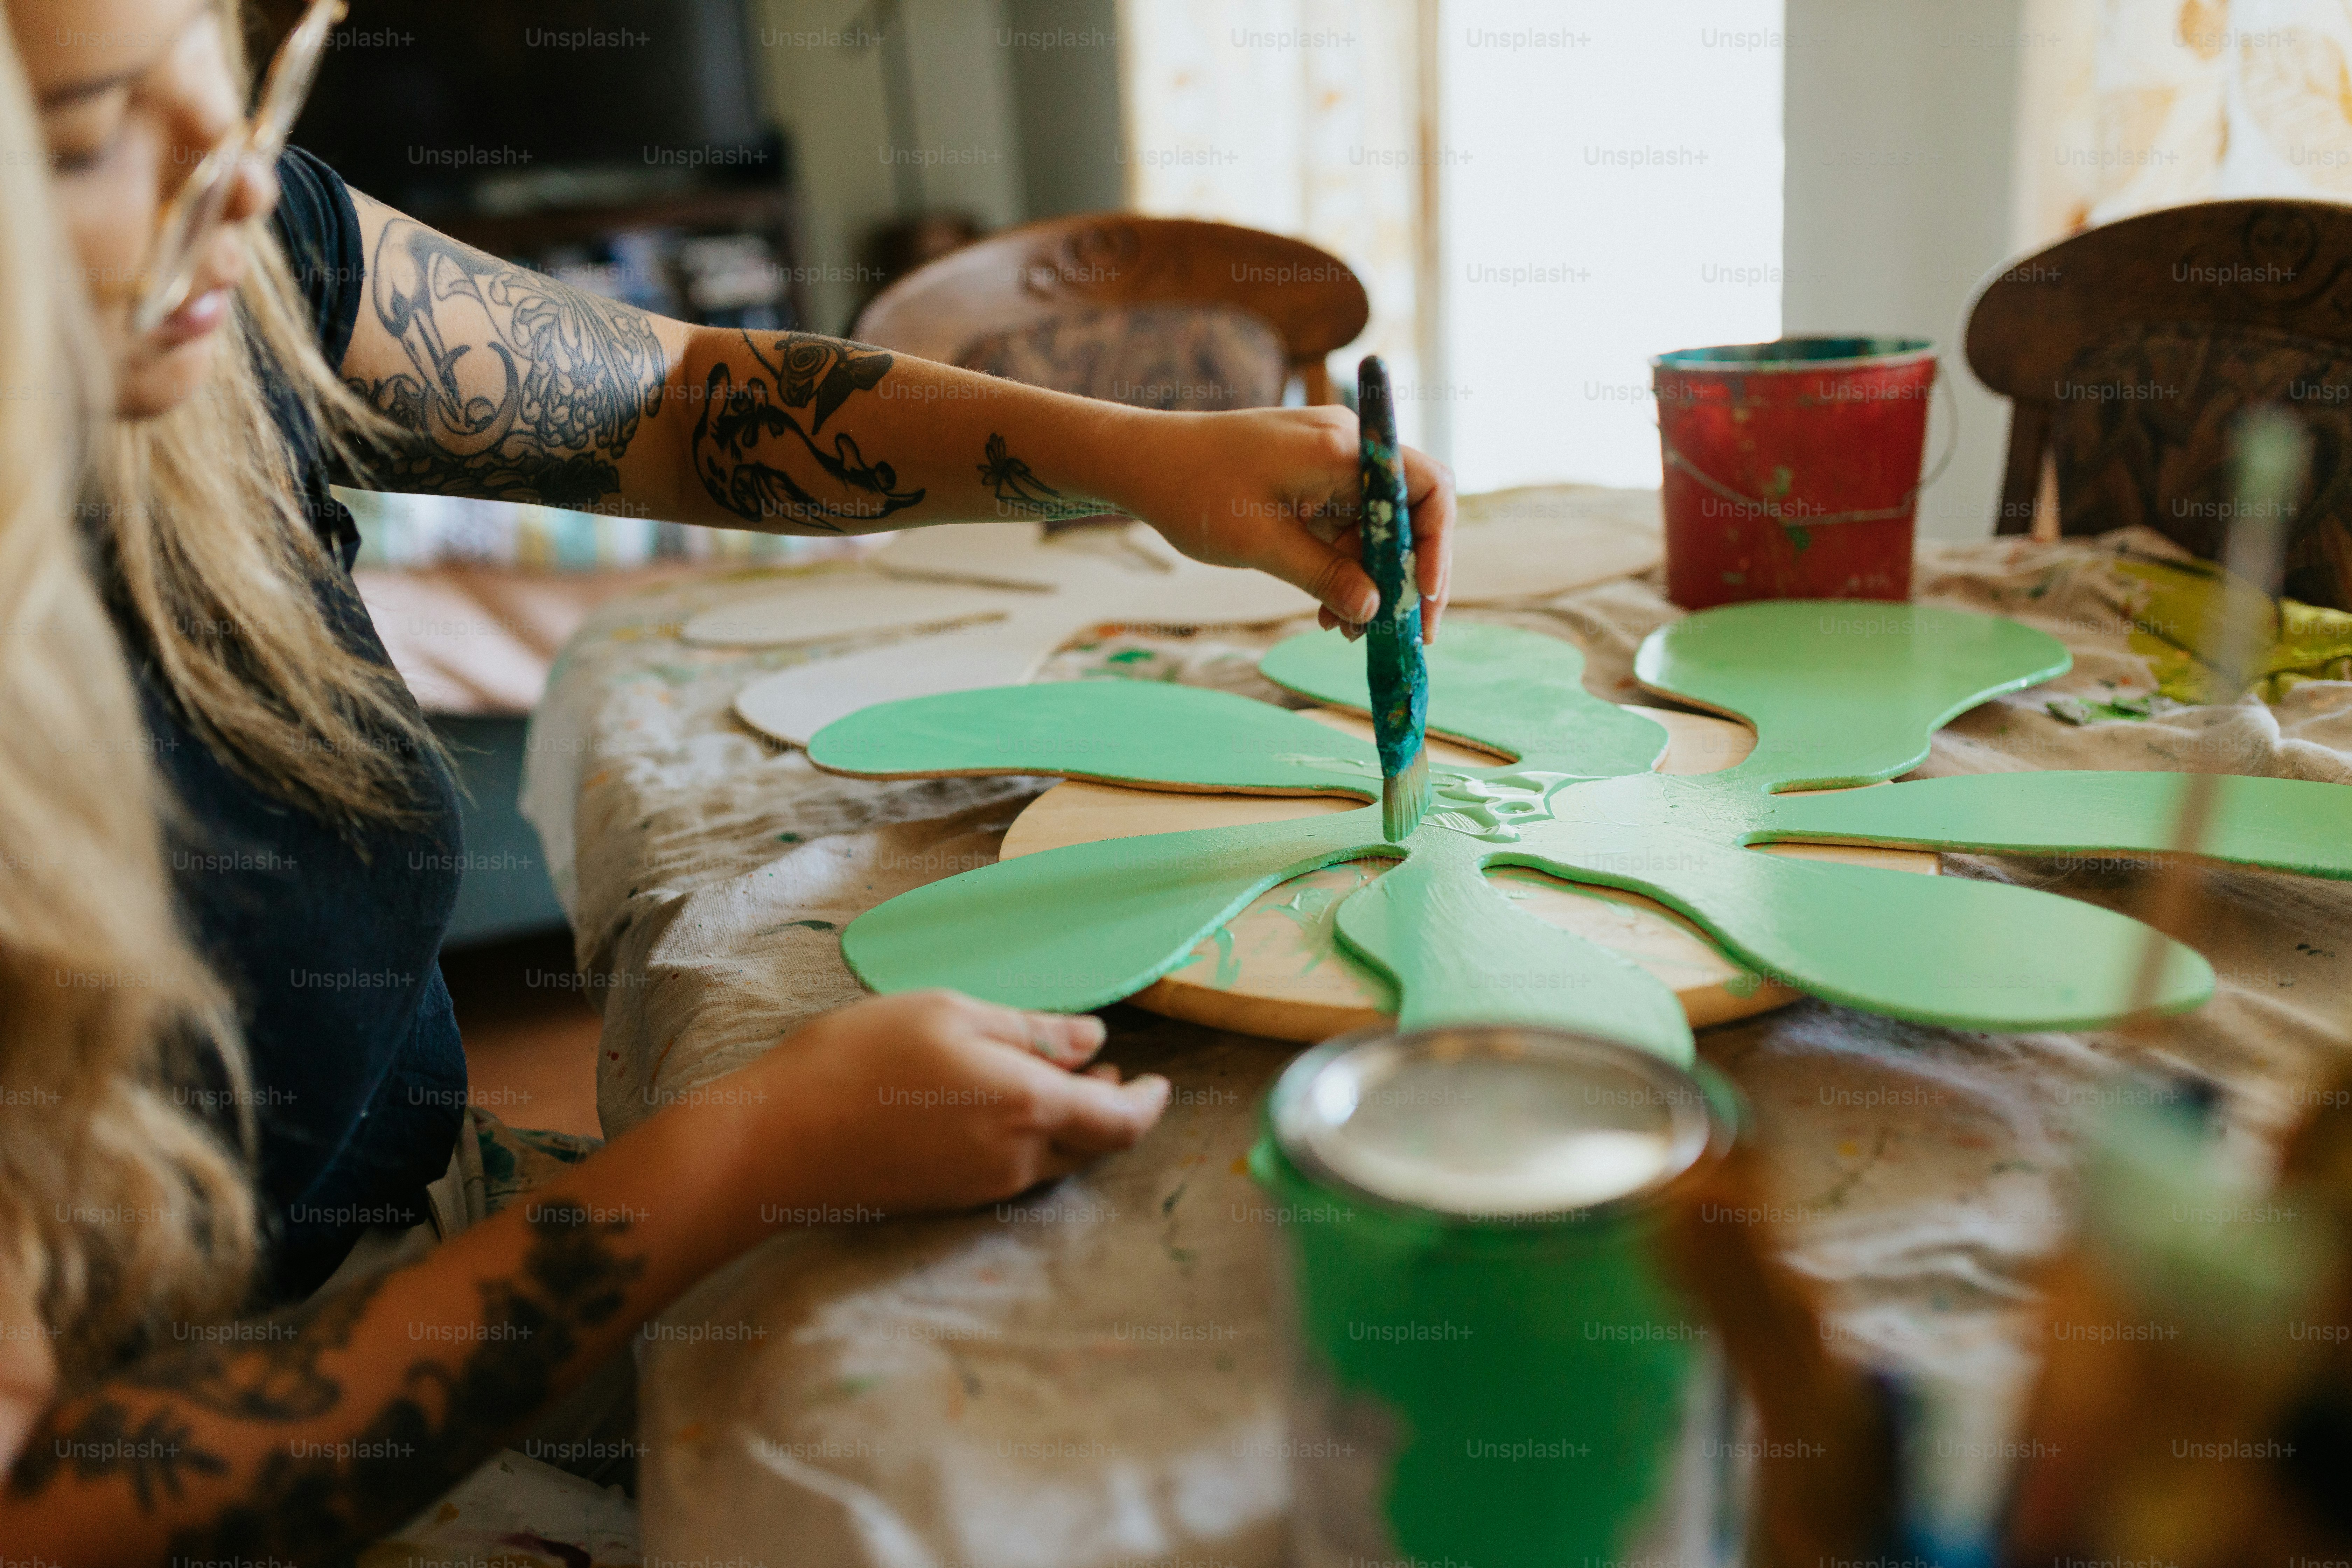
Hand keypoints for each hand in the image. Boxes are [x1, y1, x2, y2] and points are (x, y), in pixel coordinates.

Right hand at [744, 990, 1170, 1215]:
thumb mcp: (950, 1013)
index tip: (1160, 1081)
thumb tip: (1092, 1042)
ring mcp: (981, 1186)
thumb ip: (1030, 1031)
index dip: (1149, 1103)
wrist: (777, 1141)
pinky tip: (1002, 1106)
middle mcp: (1015, 1159)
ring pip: (1052, 1160)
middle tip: (1109, 1072)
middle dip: (1110, 1109)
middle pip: (1092, 1146)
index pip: (1121, 1123)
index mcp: (1027, 1107)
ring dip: (1068, 1123)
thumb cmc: (858, 1060)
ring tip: (1059, 1080)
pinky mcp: (949, 1198)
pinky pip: (1012, 1170)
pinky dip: (1029, 1138)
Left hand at [1108, 406, 1455, 639]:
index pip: (1428, 487)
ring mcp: (1328, 464)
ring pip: (1376, 529)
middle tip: (1401, 632)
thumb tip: (1375, 610)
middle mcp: (1345, 448)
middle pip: (1408, 514)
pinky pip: (1346, 529)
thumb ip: (1324, 575)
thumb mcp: (1260, 543)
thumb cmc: (1193, 490)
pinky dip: (1343, 569)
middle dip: (1405, 575)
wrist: (1141, 461)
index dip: (1438, 545)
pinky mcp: (1310, 483)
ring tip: (1347, 630)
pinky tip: (1328, 610)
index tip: (1424, 597)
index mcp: (1342, 448)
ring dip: (1369, 581)